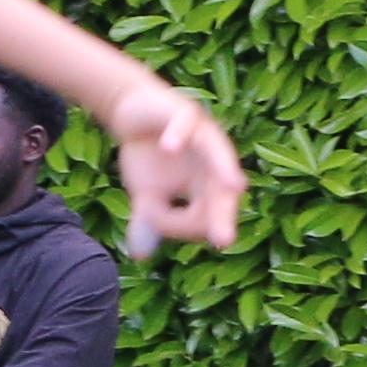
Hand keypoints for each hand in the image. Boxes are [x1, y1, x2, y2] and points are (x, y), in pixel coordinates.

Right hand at [107, 85, 244, 257]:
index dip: (191, 228)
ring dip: (225, 169)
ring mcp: (203, 135)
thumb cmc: (148, 156)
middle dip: (223, 215)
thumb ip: (151, 220)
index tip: (162, 227)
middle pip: (224, 191)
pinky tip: (169, 148)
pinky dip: (179, 135)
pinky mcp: (184, 112)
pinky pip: (186, 123)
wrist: (132, 112)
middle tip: (223, 240)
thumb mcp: (146, 193)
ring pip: (218, 153)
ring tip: (234, 188)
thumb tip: (141, 254)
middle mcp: (214, 162)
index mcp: (210, 187)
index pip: (212, 217)